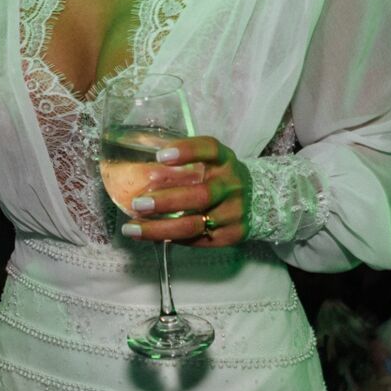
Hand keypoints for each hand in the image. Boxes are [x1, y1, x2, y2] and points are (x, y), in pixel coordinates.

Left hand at [117, 134, 250, 247]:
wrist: (258, 200)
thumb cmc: (219, 177)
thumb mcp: (211, 162)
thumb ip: (184, 163)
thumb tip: (137, 162)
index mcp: (225, 160)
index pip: (210, 149)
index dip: (186, 151)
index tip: (160, 156)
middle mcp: (232, 185)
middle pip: (201, 195)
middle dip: (166, 201)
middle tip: (137, 203)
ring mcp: (235, 212)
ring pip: (195, 225)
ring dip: (160, 228)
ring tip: (132, 228)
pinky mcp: (233, 235)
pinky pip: (198, 241)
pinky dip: (172, 239)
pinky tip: (152, 236)